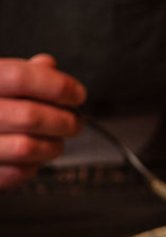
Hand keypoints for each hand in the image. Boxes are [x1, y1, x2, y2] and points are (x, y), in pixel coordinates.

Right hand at [0, 54, 85, 188]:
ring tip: (58, 141)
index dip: (57, 86)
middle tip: (75, 123)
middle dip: (64, 121)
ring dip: (53, 146)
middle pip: (30, 116)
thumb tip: (47, 64)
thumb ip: (17, 74)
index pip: (19, 77)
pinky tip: (34, 157)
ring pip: (27, 148)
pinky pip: (16, 172)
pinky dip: (34, 165)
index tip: (78, 94)